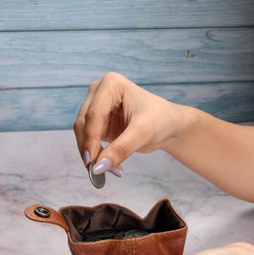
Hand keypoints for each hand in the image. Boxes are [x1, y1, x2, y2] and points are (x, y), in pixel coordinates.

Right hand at [73, 72, 187, 173]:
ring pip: (84, 134)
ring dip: (93, 155)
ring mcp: (97, 107)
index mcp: (111, 84)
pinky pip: (90, 142)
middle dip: (91, 149)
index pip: (94, 114)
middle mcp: (99, 92)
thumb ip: (121, 149)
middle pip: (84, 124)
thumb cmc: (161, 120)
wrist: (170, 125)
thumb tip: (99, 167)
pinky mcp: (99, 123)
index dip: (91, 139)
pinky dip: (98, 156)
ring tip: (112, 170)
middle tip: (98, 171)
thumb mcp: (143, 133)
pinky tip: (112, 166)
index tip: (92, 162)